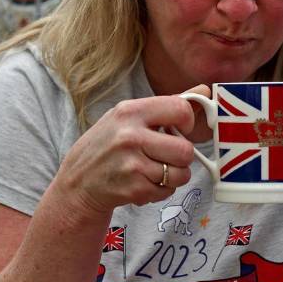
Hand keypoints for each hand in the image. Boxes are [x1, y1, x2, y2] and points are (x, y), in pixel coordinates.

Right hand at [50, 86, 204, 218]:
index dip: (187, 122)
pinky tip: (142, 182)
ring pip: (180, 174)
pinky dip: (160, 190)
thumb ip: (167, 105)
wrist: (78, 181)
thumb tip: (204, 90)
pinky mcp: (134, 189)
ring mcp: (132, 164)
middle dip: (180, 157)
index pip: (180, 110)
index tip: (179, 129)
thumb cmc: (107, 144)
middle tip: (164, 155)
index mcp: (130, 111)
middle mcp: (130, 136)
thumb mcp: (128, 117)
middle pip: (185, 150)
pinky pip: (167, 191)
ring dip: (171, 176)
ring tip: (152, 170)